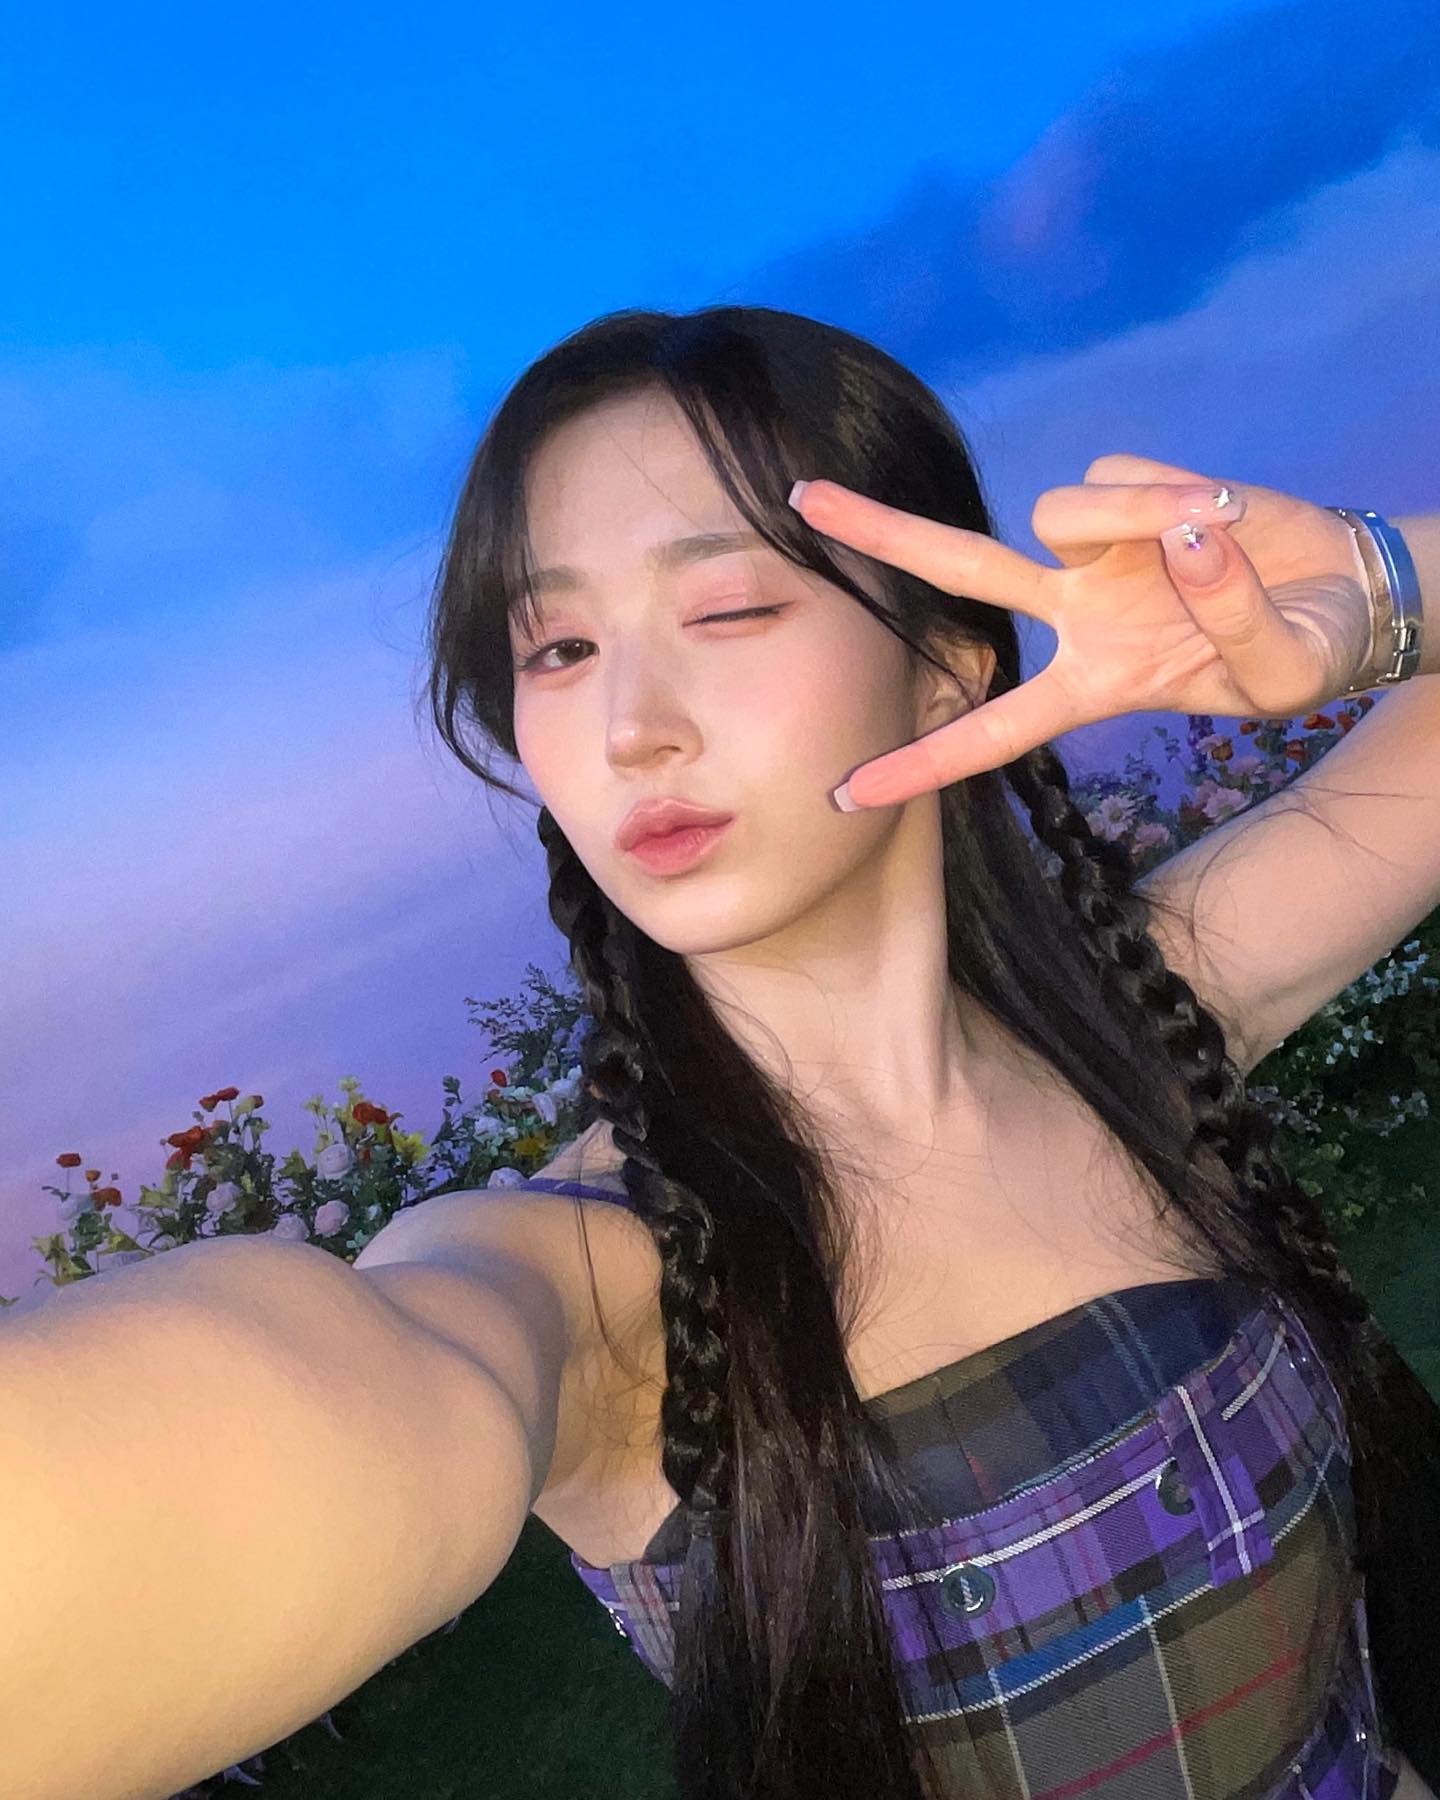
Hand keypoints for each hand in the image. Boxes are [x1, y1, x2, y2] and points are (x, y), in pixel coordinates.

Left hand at [794, 452, 1374, 808]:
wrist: (1346, 591)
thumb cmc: (1302, 654)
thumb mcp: (1282, 676)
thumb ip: (1237, 620)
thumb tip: (1184, 537)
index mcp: (1094, 684)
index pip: (993, 733)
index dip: (921, 768)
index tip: (843, 797)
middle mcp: (1077, 613)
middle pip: (960, 569)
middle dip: (882, 533)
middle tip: (800, 497)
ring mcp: (1098, 550)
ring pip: (1060, 511)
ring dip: (1132, 517)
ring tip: (1213, 533)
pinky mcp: (1133, 489)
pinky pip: (1119, 475)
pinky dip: (1169, 488)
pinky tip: (1217, 510)